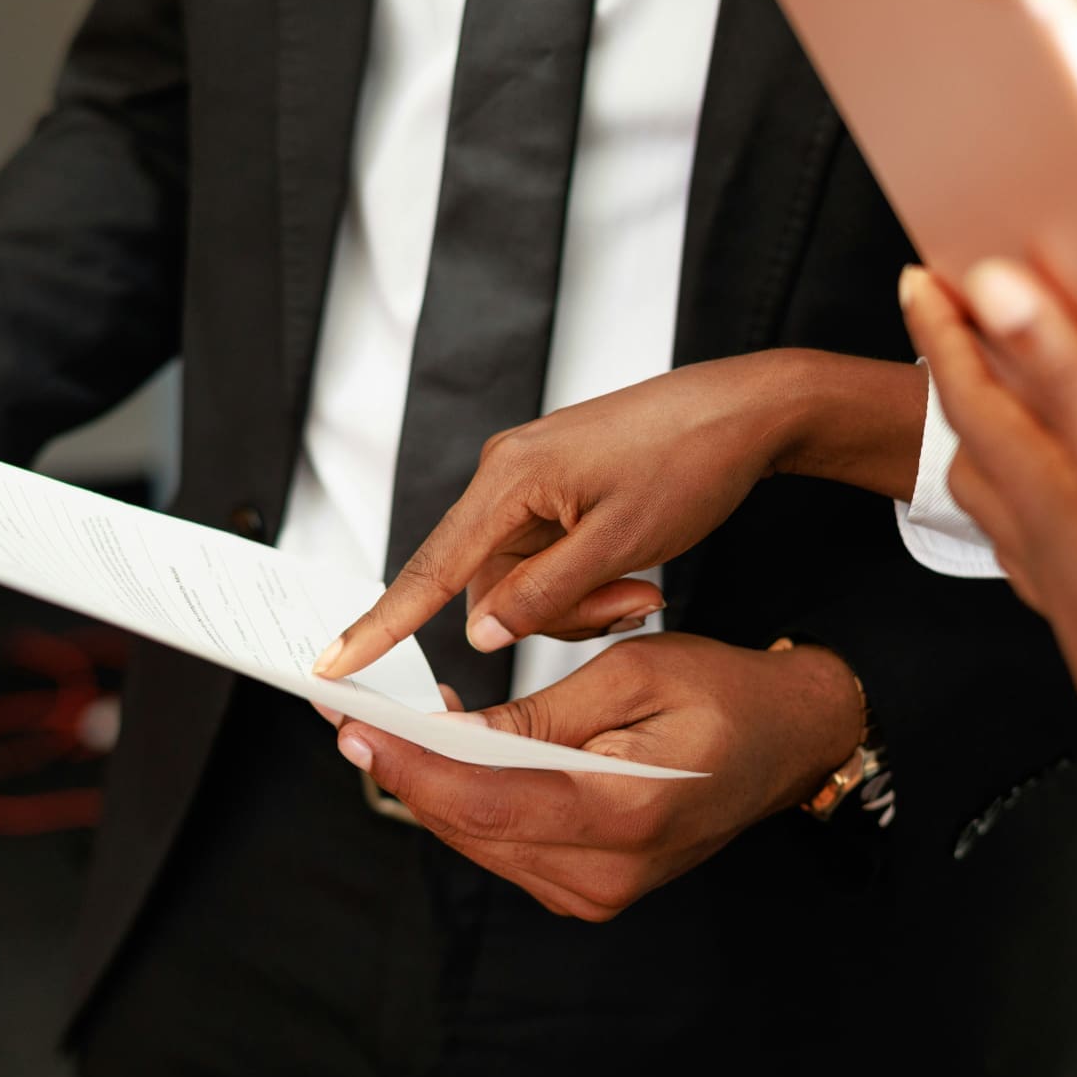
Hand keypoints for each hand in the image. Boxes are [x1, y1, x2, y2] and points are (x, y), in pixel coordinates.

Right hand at [315, 348, 925, 679]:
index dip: (380, 624)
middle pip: (490, 586)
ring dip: (581, 604)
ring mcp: (532, 484)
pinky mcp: (558, 491)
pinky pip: (549, 561)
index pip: (429, 568)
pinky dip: (587, 582)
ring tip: (646, 585)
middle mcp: (507, 476)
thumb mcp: (619, 544)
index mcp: (509, 479)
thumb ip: (542, 596)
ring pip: (525, 583)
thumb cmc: (688, 460)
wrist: (743, 412)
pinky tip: (636, 569)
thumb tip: (478, 633)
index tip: (332, 663)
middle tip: (634, 602)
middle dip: (557, 615)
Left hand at [330, 633, 862, 919]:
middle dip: (403, 770)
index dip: (407, 764)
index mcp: (624, 814)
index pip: (482, 799)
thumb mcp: (630, 675)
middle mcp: (607, 873)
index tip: (351, 727)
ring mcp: (598, 892)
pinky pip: (504, 846)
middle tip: (348, 716)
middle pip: (468, 828)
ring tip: (386, 728)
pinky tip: (447, 757)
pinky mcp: (589, 889)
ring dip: (428, 786)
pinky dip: (468, 803)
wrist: (788, 740)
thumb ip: (538, 714)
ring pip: (478, 841)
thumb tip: (452, 735)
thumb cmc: (725, 694)